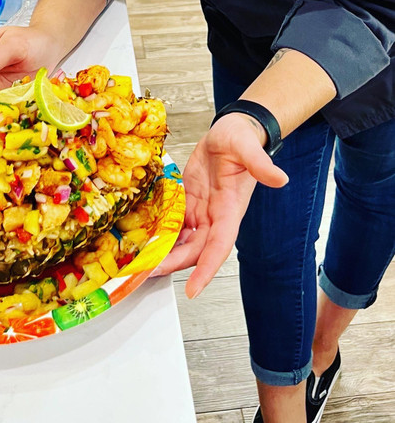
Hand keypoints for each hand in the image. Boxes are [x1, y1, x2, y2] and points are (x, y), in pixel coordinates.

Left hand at [154, 114, 288, 297]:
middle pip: (195, 250)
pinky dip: (161, 236)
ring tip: (141, 263)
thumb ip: (261, 164)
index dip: (206, 269)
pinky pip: (174, 226)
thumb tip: (280, 178)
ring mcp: (201, 211)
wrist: (229, 132)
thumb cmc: (241, 139)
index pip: (219, 246)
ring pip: (182, 243)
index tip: (193, 290)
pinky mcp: (189, 203)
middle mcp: (215, 217)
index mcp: (230, 209)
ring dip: (165, 254)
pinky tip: (145, 240)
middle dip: (173, 264)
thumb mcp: (247, 147)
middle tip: (148, 272)